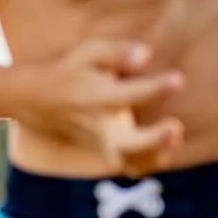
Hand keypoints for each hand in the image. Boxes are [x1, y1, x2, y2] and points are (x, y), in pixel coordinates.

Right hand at [5, 39, 185, 175]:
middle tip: (175, 127)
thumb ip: (117, 53)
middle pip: (127, 142)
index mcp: (97, 97)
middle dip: (152, 139)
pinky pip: (128, 165)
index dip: (154, 88)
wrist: (39, 102)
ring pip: (128, 159)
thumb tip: (145, 55)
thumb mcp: (88, 53)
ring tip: (174, 136)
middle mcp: (100, 124)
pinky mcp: (105, 150)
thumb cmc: (71, 71)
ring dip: (153, 154)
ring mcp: (102, 142)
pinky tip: (167, 150)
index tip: (178, 80)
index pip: (128, 94)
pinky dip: (147, 163)